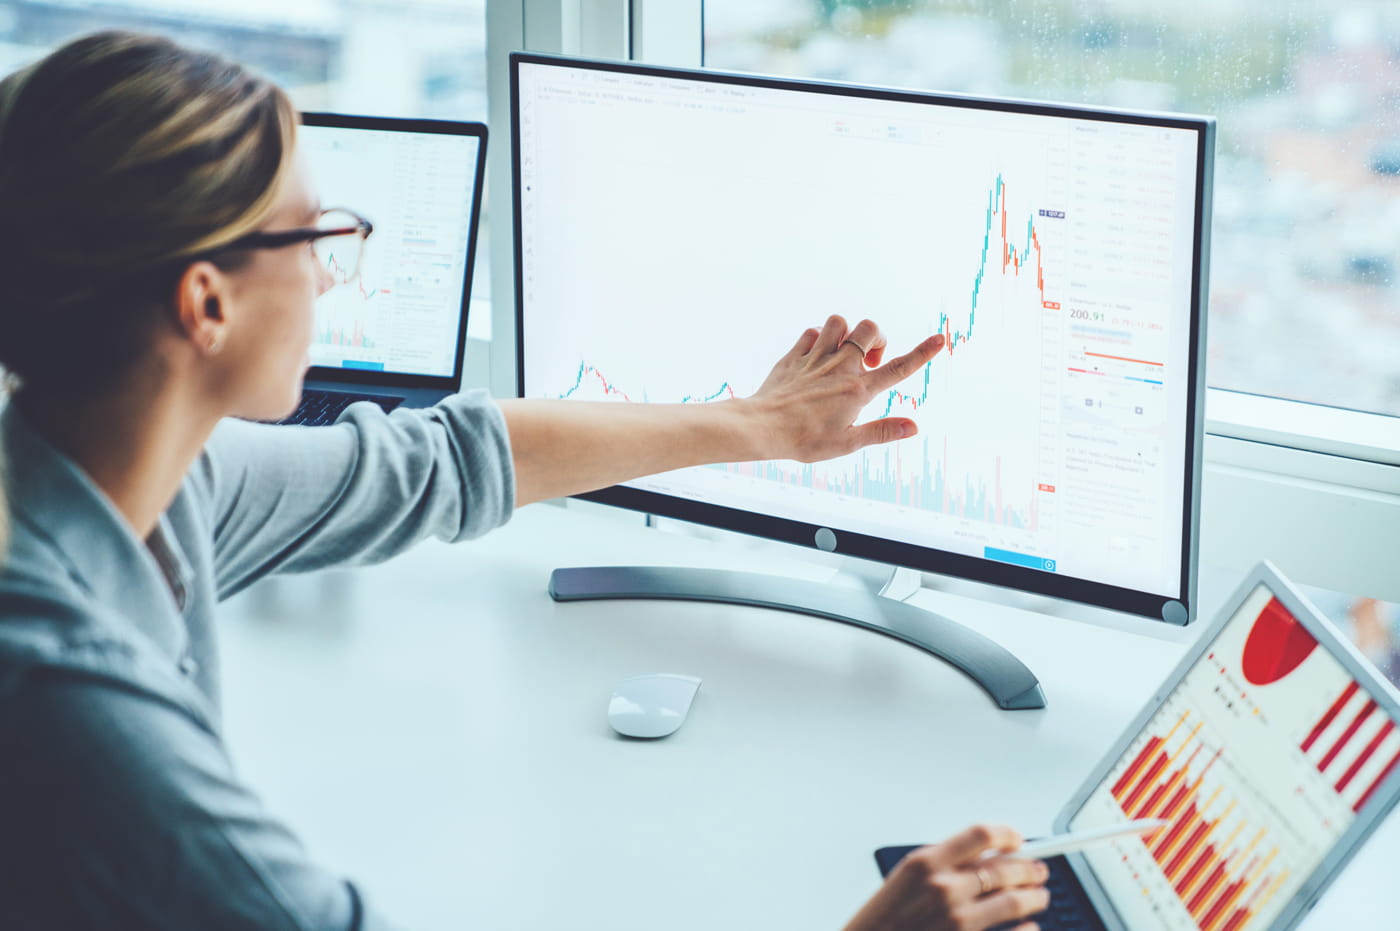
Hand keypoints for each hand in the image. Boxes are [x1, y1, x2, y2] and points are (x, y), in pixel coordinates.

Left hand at [742, 314, 943, 462]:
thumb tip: (913, 428)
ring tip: (842, 353)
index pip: (898, 368)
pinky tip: (816, 356)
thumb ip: (881, 432)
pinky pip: (812, 332)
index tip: (940, 339)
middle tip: (869, 360)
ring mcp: (816, 358)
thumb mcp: (846, 443)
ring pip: (839, 322)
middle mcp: (840, 367)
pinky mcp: (795, 356)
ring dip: (846, 332)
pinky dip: (818, 338)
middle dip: (876, 336)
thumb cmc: (804, 440)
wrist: (762, 427)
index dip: (922, 353)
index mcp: (858, 390)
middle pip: (869, 329)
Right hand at [843, 824, 1050, 930]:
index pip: (982, 835)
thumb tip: (987, 856)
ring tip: (1038, 897)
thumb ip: (945, 864)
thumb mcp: (906, 879)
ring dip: (1034, 898)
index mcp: (926, 863)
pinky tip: (1029, 927)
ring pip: (1015, 901)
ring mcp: (958, 921)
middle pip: (1005, 868)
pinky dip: (1028, 930)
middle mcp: (944, 889)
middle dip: (1029, 868)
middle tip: (1039, 870)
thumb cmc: (884, 919)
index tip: (1018, 840)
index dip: (1007, 835)